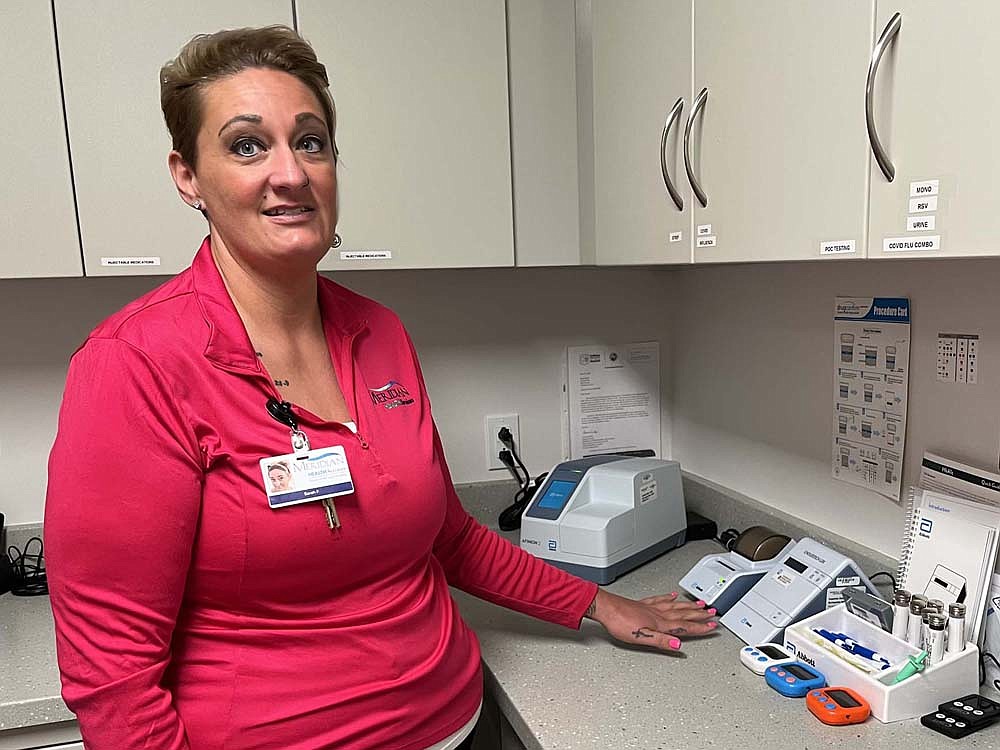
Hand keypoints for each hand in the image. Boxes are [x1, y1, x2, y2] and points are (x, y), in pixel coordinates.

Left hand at [585, 589, 716, 651]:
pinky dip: (669, 598)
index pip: (684, 626)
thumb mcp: (640, 637)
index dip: (699, 627)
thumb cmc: (619, 623)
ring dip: (688, 605)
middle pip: (683, 614)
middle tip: (712, 613)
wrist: (605, 608)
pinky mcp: (642, 604)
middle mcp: (657, 614)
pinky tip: (672, 596)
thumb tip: (678, 645)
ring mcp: (650, 608)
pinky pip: (660, 599)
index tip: (712, 625)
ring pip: (675, 606)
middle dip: (699, 614)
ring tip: (699, 604)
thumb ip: (661, 641)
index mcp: (659, 623)